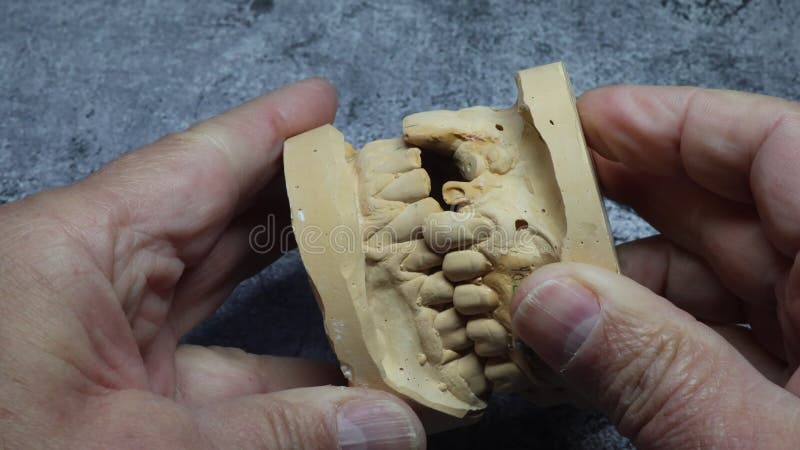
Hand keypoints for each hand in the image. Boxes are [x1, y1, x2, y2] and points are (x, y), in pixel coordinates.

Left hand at [0, 79, 423, 448]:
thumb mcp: (143, 448)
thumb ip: (276, 433)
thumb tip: (392, 425)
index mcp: (73, 250)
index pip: (192, 166)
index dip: (267, 130)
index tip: (324, 102)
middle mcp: (85, 277)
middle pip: (209, 214)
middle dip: (288, 196)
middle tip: (361, 178)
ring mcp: (99, 335)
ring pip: (211, 285)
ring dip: (285, 281)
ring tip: (357, 256)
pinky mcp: (110, 386)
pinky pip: (205, 353)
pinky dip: (268, 360)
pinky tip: (328, 364)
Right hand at [510, 86, 799, 447]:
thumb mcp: (755, 447)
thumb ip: (657, 372)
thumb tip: (549, 302)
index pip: (776, 149)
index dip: (674, 122)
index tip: (584, 122)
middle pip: (735, 208)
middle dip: (628, 197)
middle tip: (543, 193)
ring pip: (718, 278)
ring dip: (625, 280)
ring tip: (545, 286)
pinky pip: (719, 337)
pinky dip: (650, 336)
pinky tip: (589, 342)